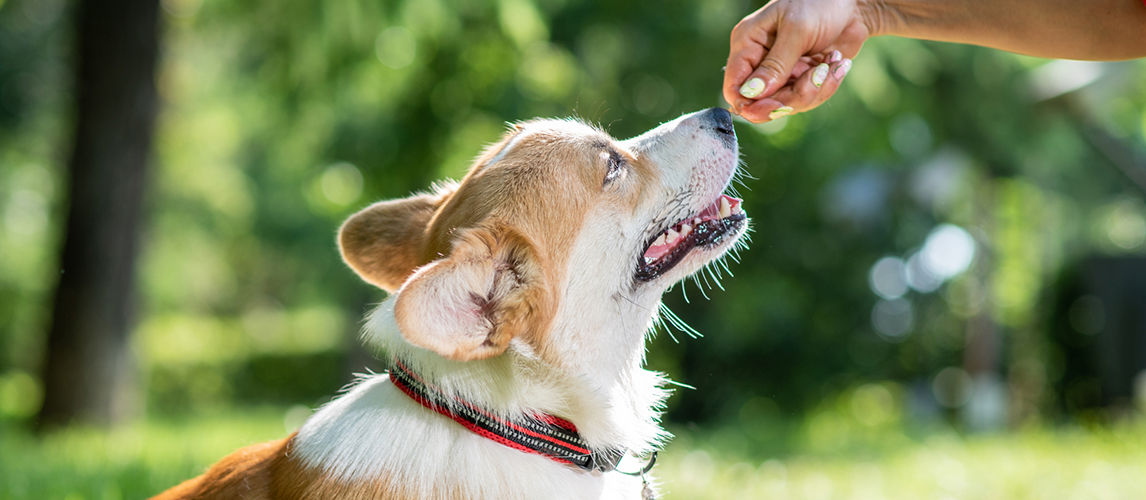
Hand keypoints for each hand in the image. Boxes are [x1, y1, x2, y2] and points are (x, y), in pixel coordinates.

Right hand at [723, 0, 876, 122]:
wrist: (852, 3)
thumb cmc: (820, 3)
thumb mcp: (797, 30)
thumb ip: (775, 65)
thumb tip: (751, 94)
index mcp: (748, 43)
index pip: (735, 86)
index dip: (749, 104)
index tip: (775, 106)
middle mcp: (761, 60)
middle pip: (763, 102)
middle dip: (794, 96)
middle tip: (818, 75)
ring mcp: (782, 71)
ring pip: (788, 103)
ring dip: (815, 89)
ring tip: (830, 65)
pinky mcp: (802, 77)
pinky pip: (807, 98)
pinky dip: (825, 86)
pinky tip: (835, 65)